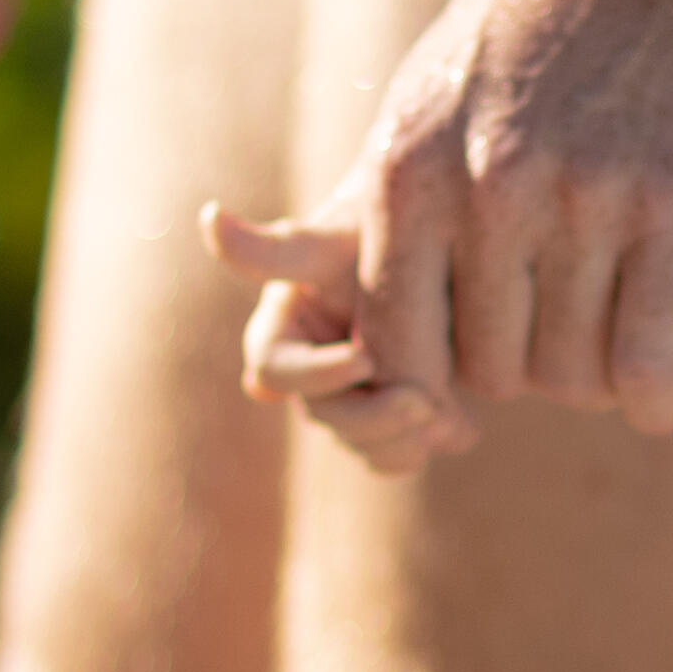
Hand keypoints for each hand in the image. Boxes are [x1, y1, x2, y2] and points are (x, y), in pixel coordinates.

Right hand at [216, 207, 458, 474]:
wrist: (448, 239)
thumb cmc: (384, 222)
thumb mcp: (338, 236)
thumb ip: (280, 245)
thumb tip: (209, 218)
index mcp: (282, 328)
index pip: (275, 370)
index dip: (318, 374)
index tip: (367, 358)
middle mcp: (308, 370)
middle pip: (324, 417)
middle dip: (373, 418)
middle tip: (425, 405)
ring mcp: (350, 397)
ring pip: (364, 445)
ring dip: (404, 440)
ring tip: (448, 418)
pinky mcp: (393, 415)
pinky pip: (399, 453)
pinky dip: (431, 443)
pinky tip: (464, 428)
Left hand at [328, 0, 672, 450]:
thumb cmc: (521, 38)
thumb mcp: (419, 106)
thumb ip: (386, 209)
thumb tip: (321, 302)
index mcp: (408, 173)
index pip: (395, 344)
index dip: (429, 389)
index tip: (462, 393)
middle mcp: (488, 192)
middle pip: (491, 370)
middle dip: (521, 373)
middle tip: (551, 341)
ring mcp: (584, 202)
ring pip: (573, 375)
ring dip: (593, 383)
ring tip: (609, 348)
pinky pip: (652, 359)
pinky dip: (655, 398)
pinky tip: (660, 395)